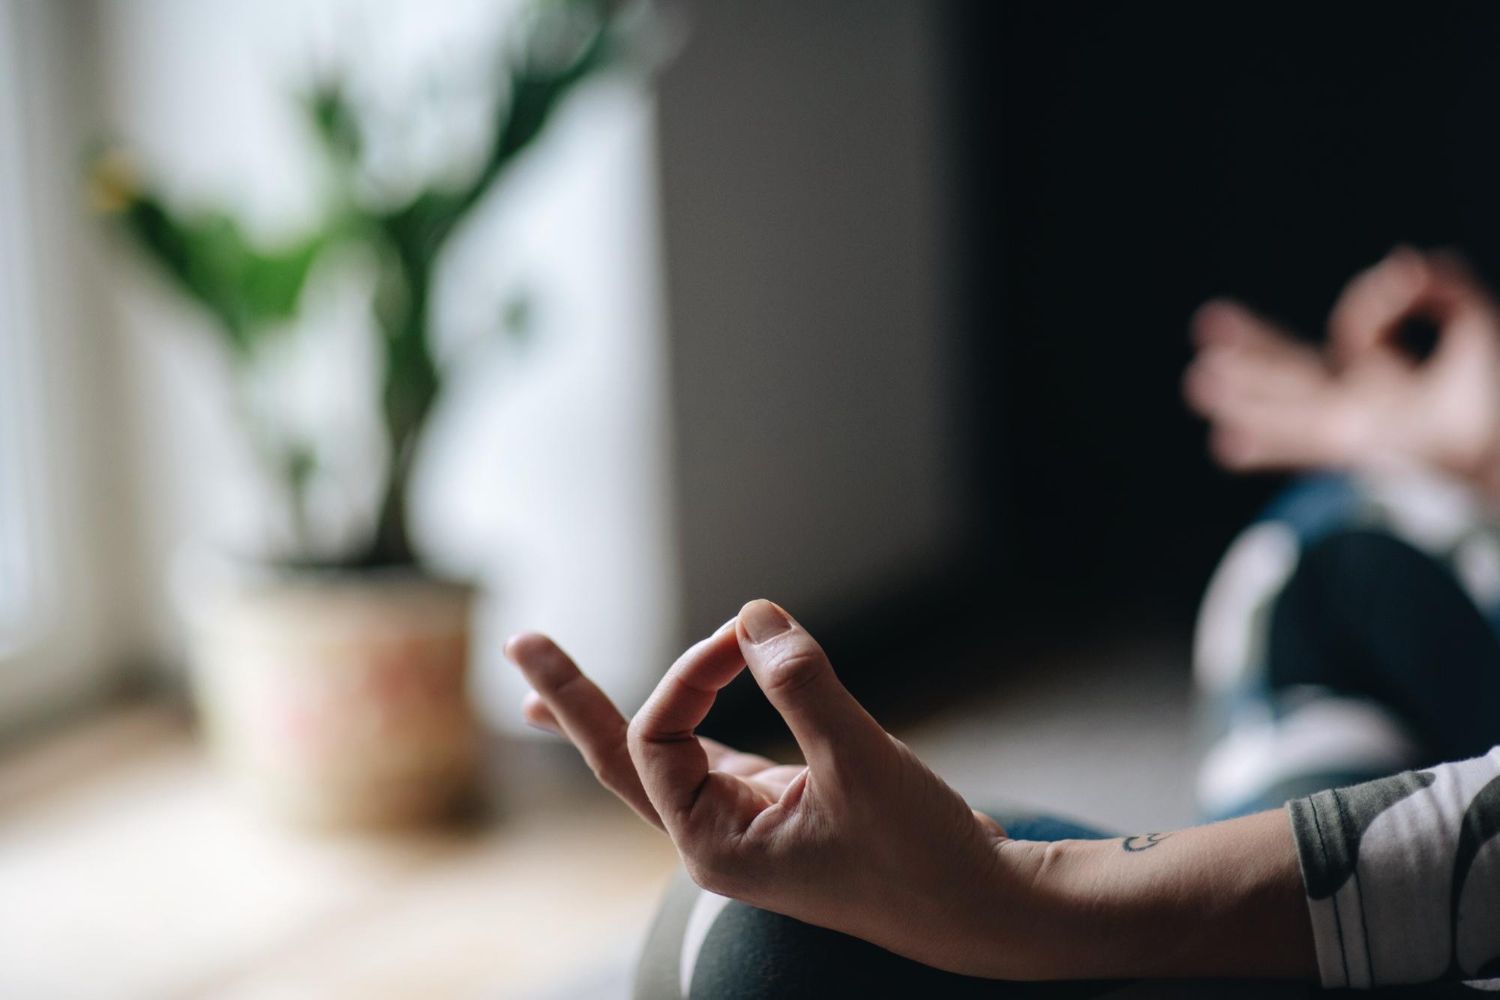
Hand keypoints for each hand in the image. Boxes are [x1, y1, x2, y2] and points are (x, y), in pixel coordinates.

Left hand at [507, 600, 1316, 980]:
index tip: (750, 637)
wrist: (982, 909)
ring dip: (605, 716)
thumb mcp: (863, 765)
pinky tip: (672, 702)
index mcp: (715, 845)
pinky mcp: (778, 801)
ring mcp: (744, 819)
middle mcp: (715, 835)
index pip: (661, 737)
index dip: (692, 674)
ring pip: (659, 756)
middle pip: (621, 760)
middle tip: (520, 645)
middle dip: (573, 701)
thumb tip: (753, 615)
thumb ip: (804, 685)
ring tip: (542, 687)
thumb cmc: (924, 856)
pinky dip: (684, 718)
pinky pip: (709, 751)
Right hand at [1184, 248, 1499, 491]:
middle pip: (1292, 374)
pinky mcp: (1363, 455)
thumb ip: (1444, 290)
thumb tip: (1407, 261)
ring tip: (1199, 381)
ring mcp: (1353, 434)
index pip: (1352, 330)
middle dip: (1252, 351)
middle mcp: (1356, 409)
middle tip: (1207, 323)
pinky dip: (1269, 444)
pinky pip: (1309, 443)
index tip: (1409, 277)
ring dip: (1245, 396)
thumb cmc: (1498, 402)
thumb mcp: (1478, 328)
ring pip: (1290, 407)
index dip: (1376, 299)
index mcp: (1381, 381)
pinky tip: (1226, 444)